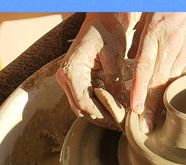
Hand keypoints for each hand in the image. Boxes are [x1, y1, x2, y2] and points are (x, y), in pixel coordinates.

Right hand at [56, 13, 133, 129]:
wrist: (102, 19)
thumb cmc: (106, 32)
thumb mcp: (114, 56)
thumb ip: (114, 82)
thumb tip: (120, 106)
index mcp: (71, 71)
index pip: (84, 104)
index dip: (101, 116)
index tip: (118, 122)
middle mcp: (65, 77)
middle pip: (81, 110)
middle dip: (101, 119)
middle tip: (120, 125)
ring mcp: (68, 81)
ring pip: (82, 108)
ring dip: (100, 115)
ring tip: (118, 120)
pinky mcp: (76, 82)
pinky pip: (86, 101)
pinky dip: (99, 108)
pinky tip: (113, 110)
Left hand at [129, 12, 185, 131]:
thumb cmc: (174, 3)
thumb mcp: (150, 12)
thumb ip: (139, 35)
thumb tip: (131, 55)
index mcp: (155, 34)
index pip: (144, 68)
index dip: (139, 91)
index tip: (136, 110)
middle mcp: (171, 45)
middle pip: (158, 82)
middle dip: (151, 107)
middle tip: (146, 127)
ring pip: (173, 83)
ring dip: (166, 105)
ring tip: (158, 123)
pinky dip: (180, 92)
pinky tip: (175, 106)